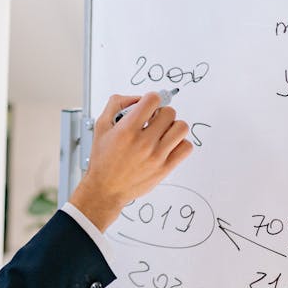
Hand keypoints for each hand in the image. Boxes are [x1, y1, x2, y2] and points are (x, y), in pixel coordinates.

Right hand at [69, 92, 192, 229]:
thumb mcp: (101, 126)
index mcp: (127, 130)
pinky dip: (180, 143)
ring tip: (163, 132)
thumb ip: (116, 104)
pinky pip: (186, 147)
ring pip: (181, 127)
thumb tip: (137, 98)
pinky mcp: (165, 168)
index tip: (148, 106)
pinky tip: (168, 145)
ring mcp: (157, 156)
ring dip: (173, 126)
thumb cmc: (102, 160)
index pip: (153, 99)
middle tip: (154, 121)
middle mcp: (144, 142)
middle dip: (161, 113)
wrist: (105, 189)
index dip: (151, 99)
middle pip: (169, 112)